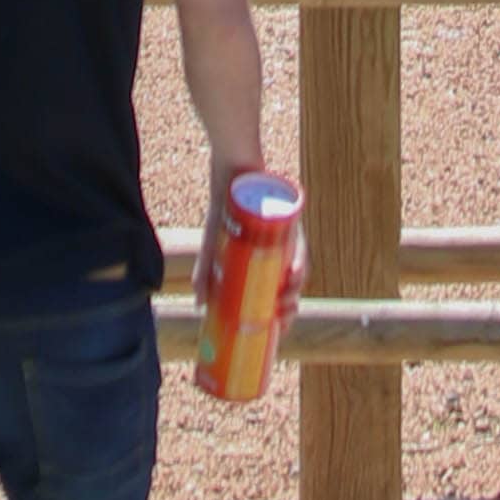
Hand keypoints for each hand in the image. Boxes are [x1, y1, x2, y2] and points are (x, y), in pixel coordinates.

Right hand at [194, 169, 295, 314]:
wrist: (228, 166)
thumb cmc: (224, 204)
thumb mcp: (212, 242)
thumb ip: (205, 272)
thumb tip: (198, 306)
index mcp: (266, 257)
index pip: (279, 291)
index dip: (280, 315)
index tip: (275, 333)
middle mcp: (282, 247)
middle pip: (292, 284)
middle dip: (290, 307)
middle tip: (279, 320)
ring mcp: (289, 233)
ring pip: (299, 268)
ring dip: (296, 289)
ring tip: (284, 302)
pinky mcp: (291, 218)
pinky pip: (301, 245)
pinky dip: (299, 262)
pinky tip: (294, 275)